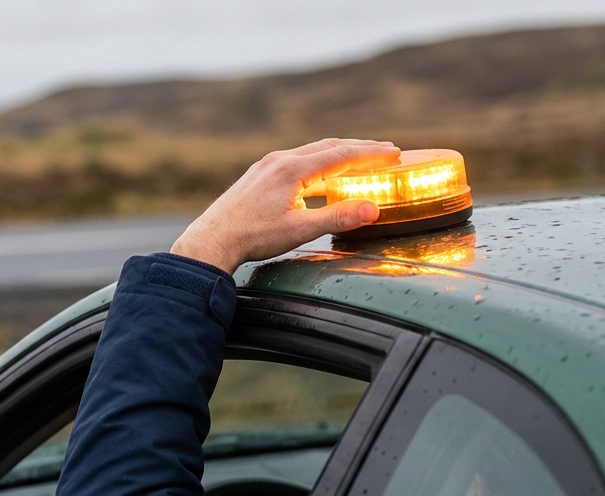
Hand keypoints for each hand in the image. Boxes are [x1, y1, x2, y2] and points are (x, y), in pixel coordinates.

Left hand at [170, 138, 399, 273]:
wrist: (211, 240)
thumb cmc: (253, 237)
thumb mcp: (300, 230)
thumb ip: (337, 218)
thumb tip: (373, 209)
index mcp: (293, 168)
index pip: (341, 153)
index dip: (370, 153)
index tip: (393, 152)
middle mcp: (279, 160)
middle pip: (328, 147)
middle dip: (358, 148)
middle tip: (384, 151)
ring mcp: (267, 165)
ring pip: (310, 153)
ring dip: (338, 155)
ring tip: (358, 161)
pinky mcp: (258, 175)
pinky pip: (296, 161)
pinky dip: (317, 164)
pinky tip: (321, 177)